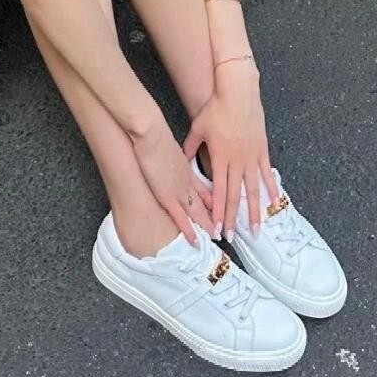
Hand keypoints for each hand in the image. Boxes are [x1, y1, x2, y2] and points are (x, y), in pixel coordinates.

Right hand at [131, 115, 216, 246]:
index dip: (212, 201)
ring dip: (207, 225)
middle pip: (204, 202)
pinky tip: (196, 241)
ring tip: (217, 237)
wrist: (151, 134)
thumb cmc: (157, 136)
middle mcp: (187, 181)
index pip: (203, 189)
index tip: (219, 209)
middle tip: (225, 229)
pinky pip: (181, 218)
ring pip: (197, 212)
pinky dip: (189, 231)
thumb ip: (175, 157)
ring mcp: (179, 190)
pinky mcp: (168, 196)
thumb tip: (176, 159)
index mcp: (187, 169)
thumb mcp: (170, 146)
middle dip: (214, 217)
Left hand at [182, 63, 276, 238]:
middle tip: (233, 238)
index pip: (219, 192)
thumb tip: (182, 160)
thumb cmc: (216, 108)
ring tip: (256, 229)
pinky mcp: (262, 149)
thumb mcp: (198, 128)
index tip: (218, 229)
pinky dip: (271, 189)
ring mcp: (252, 156)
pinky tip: (273, 203)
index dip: (219, 212)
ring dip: (254, 211)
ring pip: (254, 189)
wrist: (237, 91)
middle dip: (234, 219)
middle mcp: (237, 161)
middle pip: (236, 196)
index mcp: (220, 158)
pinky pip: (267, 173)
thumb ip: (190, 147)